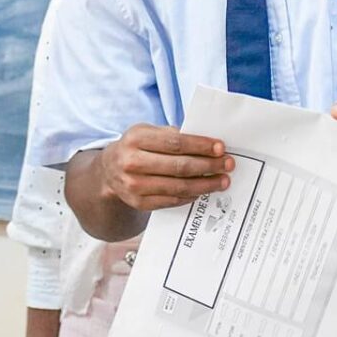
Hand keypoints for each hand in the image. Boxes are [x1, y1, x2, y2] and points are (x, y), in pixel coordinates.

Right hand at [95, 124, 232, 212]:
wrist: (108, 173)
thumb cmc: (135, 148)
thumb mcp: (146, 133)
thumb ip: (171, 135)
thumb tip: (206, 144)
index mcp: (135, 139)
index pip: (175, 143)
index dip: (200, 146)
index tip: (221, 148)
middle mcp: (132, 163)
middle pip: (180, 166)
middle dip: (209, 165)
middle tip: (228, 165)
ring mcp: (134, 186)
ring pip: (179, 186)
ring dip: (205, 184)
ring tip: (222, 181)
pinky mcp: (139, 203)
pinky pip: (172, 199)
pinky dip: (191, 195)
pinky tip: (203, 190)